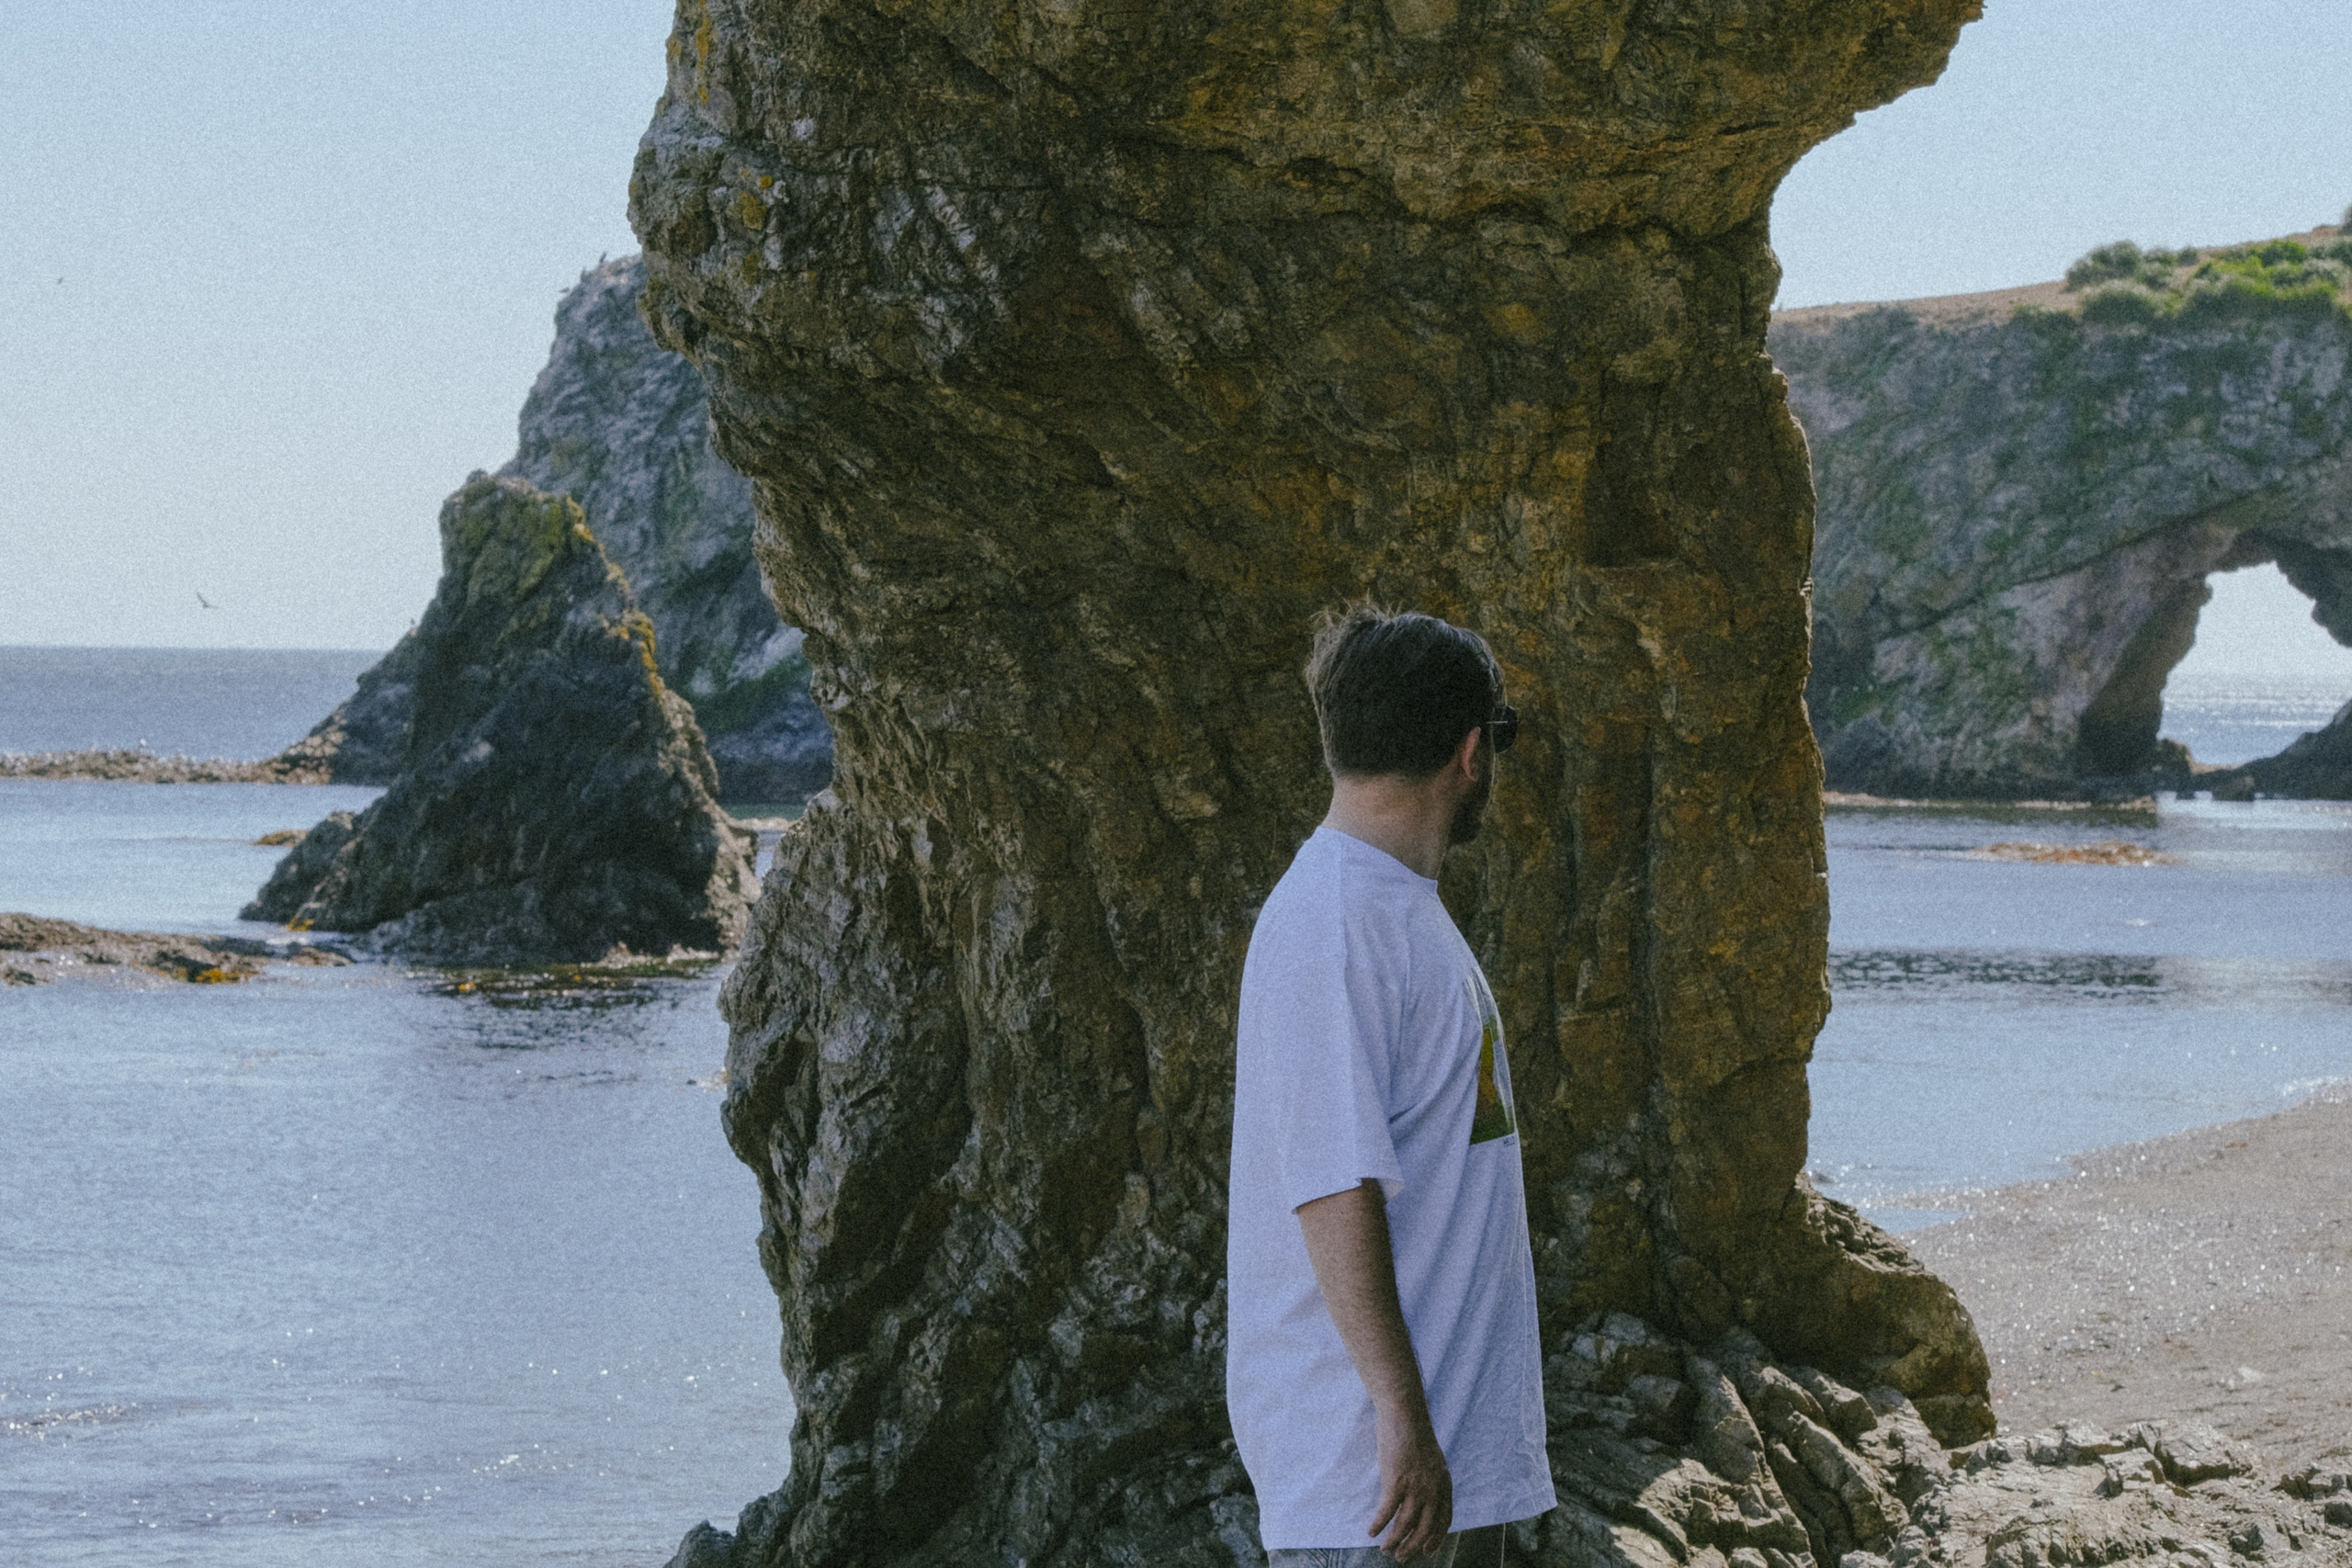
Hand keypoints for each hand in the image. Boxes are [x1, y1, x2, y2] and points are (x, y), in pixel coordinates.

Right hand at [1369, 1406, 1451, 1559]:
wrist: (1404, 1415)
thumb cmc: (1413, 1433)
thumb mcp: (1431, 1459)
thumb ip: (1430, 1479)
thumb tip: (1421, 1496)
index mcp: (1444, 1483)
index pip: (1444, 1520)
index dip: (1435, 1538)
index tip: (1427, 1550)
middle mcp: (1433, 1490)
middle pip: (1425, 1529)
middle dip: (1413, 1547)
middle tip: (1401, 1557)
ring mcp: (1415, 1487)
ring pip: (1405, 1526)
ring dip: (1394, 1541)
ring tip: (1385, 1550)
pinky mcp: (1396, 1483)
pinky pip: (1387, 1513)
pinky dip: (1379, 1525)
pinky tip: (1372, 1531)